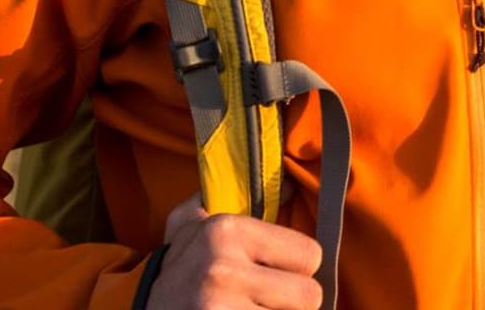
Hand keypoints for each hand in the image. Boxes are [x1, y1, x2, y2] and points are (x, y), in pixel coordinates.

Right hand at [146, 192, 323, 309]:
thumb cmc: (174, 271)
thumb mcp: (188, 225)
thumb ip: (228, 195)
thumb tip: (291, 187)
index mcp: (226, 230)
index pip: (310, 255)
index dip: (298, 271)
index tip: (274, 276)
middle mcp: (223, 267)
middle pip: (309, 296)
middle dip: (293, 305)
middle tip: (264, 303)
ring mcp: (219, 307)